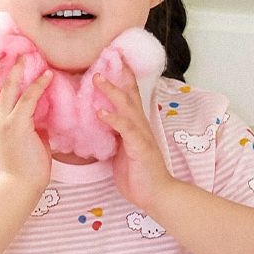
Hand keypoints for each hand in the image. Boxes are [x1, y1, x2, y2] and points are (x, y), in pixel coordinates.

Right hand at [0, 67, 51, 209]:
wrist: (20, 187)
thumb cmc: (25, 168)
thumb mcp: (23, 138)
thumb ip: (28, 121)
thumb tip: (42, 107)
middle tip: (10, 51)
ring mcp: (5, 121)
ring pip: (8, 86)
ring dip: (18, 69)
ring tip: (28, 55)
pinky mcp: (18, 125)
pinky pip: (28, 98)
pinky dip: (39, 85)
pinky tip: (49, 76)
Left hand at [90, 69, 174, 221]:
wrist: (156, 195)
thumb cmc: (139, 176)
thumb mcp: (121, 152)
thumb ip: (113, 136)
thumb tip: (97, 127)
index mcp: (136, 125)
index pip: (130, 95)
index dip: (122, 76)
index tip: (113, 58)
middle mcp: (140, 125)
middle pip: (129, 93)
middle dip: (116, 75)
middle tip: (102, 59)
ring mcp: (141, 134)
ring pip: (126, 106)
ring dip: (111, 91)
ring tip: (97, 79)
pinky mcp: (139, 146)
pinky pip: (125, 129)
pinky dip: (112, 118)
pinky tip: (100, 112)